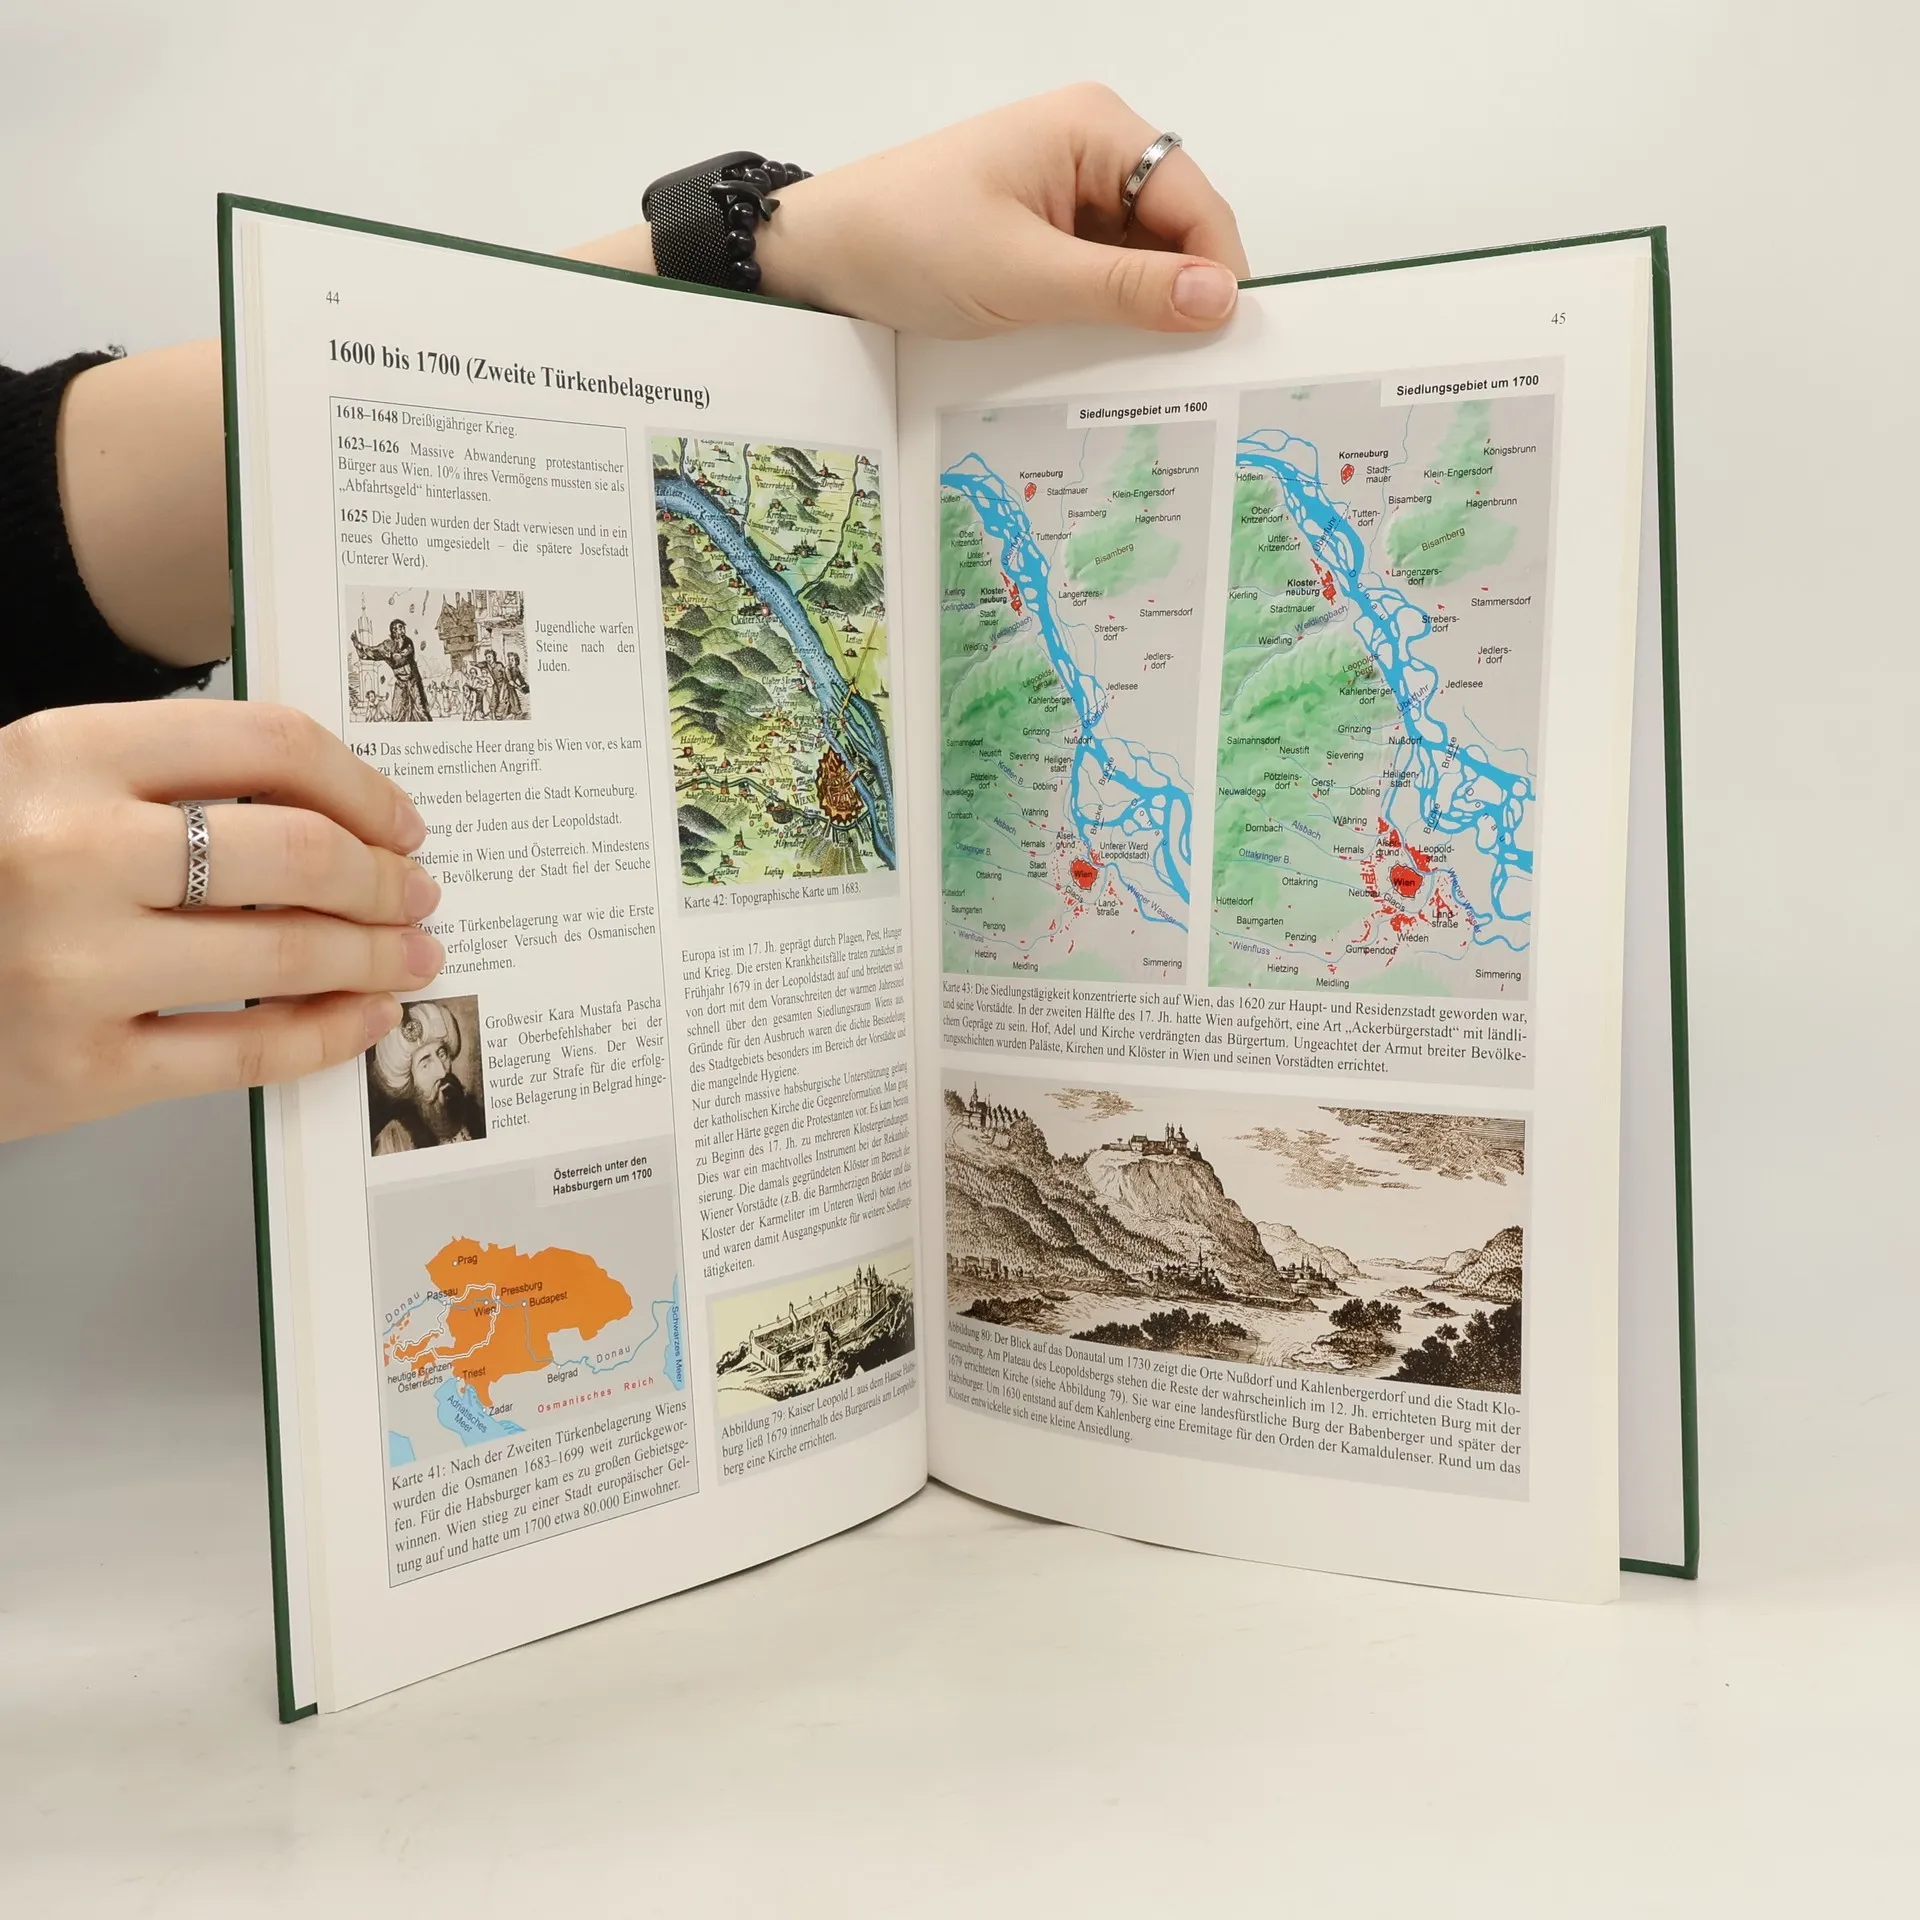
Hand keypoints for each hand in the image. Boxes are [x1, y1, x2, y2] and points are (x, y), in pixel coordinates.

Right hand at [0, 701, 445, 1140]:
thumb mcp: (43, 790)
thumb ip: (165, 783)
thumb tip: (335, 809)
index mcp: (61, 755)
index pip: (266, 744)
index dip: (361, 785)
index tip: (399, 819)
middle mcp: (67, 852)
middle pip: (298, 851)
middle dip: (384, 878)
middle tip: (418, 893)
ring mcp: (74, 966)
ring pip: (288, 952)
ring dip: (377, 955)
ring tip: (414, 955)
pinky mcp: (82, 1070)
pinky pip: (249, 1051)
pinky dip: (329, 1033)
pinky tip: (365, 1016)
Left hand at [756, 83, 1249, 336]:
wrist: (820, 256)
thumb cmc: (907, 243)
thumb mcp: (1024, 275)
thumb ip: (1126, 289)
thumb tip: (1219, 300)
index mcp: (1095, 129)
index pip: (1195, 201)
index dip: (1218, 272)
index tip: (1225, 347)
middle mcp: (1091, 150)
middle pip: (1174, 230)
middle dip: (1179, 295)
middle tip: (1184, 374)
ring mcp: (1066, 193)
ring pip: (1139, 260)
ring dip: (1139, 312)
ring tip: (1135, 371)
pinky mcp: (1043, 233)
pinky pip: (1100, 276)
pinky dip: (1104, 315)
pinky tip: (1096, 354)